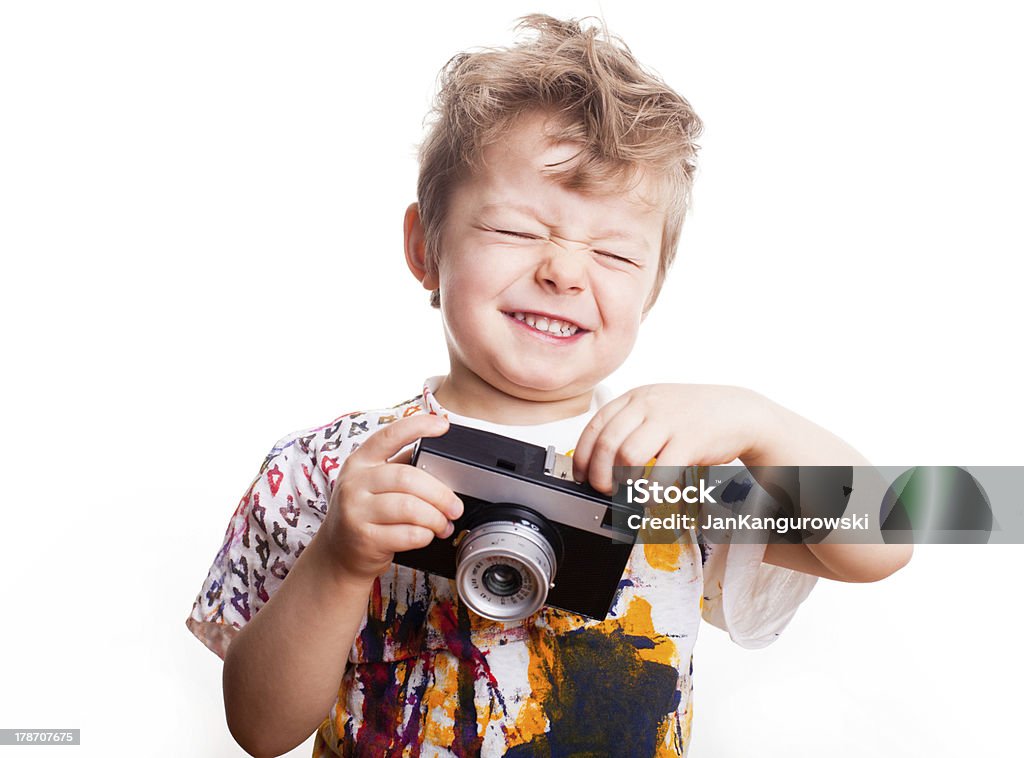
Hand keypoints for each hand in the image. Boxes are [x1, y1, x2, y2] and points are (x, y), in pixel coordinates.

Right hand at [319, 413, 463, 581]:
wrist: (337, 554)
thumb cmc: (363, 514)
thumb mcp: (371, 484)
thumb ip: (400, 468)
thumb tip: (439, 460)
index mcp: (360, 461)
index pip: (389, 436)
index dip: (418, 426)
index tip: (442, 425)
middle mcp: (355, 482)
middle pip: (408, 477)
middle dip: (441, 494)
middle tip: (454, 507)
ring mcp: (356, 511)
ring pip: (410, 507)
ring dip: (435, 518)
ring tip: (443, 524)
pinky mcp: (365, 538)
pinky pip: (408, 534)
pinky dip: (425, 535)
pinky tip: (426, 535)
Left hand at [571, 384, 767, 493]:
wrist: (738, 412)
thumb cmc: (694, 415)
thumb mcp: (656, 407)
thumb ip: (629, 425)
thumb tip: (599, 459)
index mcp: (635, 398)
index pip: (595, 426)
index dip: (583, 455)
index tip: (581, 475)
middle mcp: (648, 406)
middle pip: (607, 444)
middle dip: (599, 474)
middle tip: (603, 489)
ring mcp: (669, 422)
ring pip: (628, 456)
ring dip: (622, 482)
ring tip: (627, 492)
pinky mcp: (689, 441)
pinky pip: (661, 471)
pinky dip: (650, 490)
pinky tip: (650, 497)